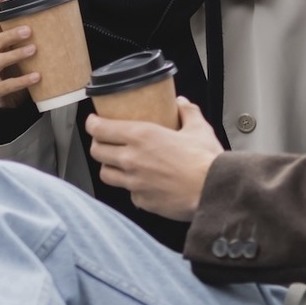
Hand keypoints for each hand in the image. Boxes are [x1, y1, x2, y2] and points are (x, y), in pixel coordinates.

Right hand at [0, 0, 40, 108]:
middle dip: (11, 34)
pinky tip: (37, 77)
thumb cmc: (16, 74)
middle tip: (29, 31)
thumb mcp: (21, 55)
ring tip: (34, 50)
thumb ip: (30, 40)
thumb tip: (61, 21)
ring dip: (16, 54)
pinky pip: (6, 84)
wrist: (6, 105)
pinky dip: (22, 80)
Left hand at [86, 98, 223, 220]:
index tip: (94, 121)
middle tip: (105, 140)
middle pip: (97, 151)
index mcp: (142, 137)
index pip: (100, 129)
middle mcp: (132, 159)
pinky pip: (128, 192)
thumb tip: (182, 104)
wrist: (213, 191)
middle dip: (98, 144)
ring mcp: (133, 182)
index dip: (92, 123)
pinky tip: (142, 182)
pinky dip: (131, 187)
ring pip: (105, 174)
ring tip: (118, 163)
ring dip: (109, 166)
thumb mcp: (199, 128)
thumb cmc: (206, 161)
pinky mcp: (141, 200)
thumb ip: (188, 112)